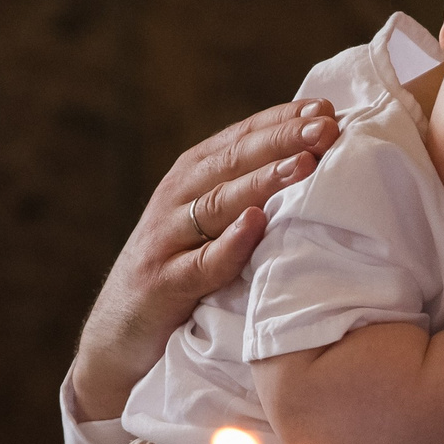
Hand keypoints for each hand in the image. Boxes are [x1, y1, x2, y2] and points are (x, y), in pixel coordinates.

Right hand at [70, 101, 340, 421]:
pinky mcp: (164, 284)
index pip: (241, 137)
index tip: (326, 107)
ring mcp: (166, 240)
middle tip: (327, 127)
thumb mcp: (207, 223)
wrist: (116, 336)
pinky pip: (203, 262)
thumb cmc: (179, 272)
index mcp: (191, 176)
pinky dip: (230, 243)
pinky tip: (257, 224)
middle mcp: (175, 198)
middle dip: (282, 140)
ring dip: (264, 181)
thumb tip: (312, 157)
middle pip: (234, 160)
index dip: (282, 119)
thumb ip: (246, 191)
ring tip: (305, 165)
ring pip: (219, 202)